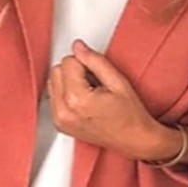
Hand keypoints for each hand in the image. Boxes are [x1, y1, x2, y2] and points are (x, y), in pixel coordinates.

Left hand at [47, 39, 166, 160]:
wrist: (134, 140)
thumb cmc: (130, 116)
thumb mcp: (118, 82)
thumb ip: (95, 60)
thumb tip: (78, 46)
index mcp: (77, 100)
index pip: (69, 61)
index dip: (86, 63)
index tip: (98, 75)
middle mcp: (63, 112)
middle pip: (57, 70)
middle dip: (75, 71)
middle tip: (95, 84)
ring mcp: (60, 120)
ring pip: (53, 82)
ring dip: (69, 82)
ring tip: (90, 94)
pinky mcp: (59, 124)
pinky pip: (54, 97)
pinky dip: (66, 94)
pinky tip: (83, 102)